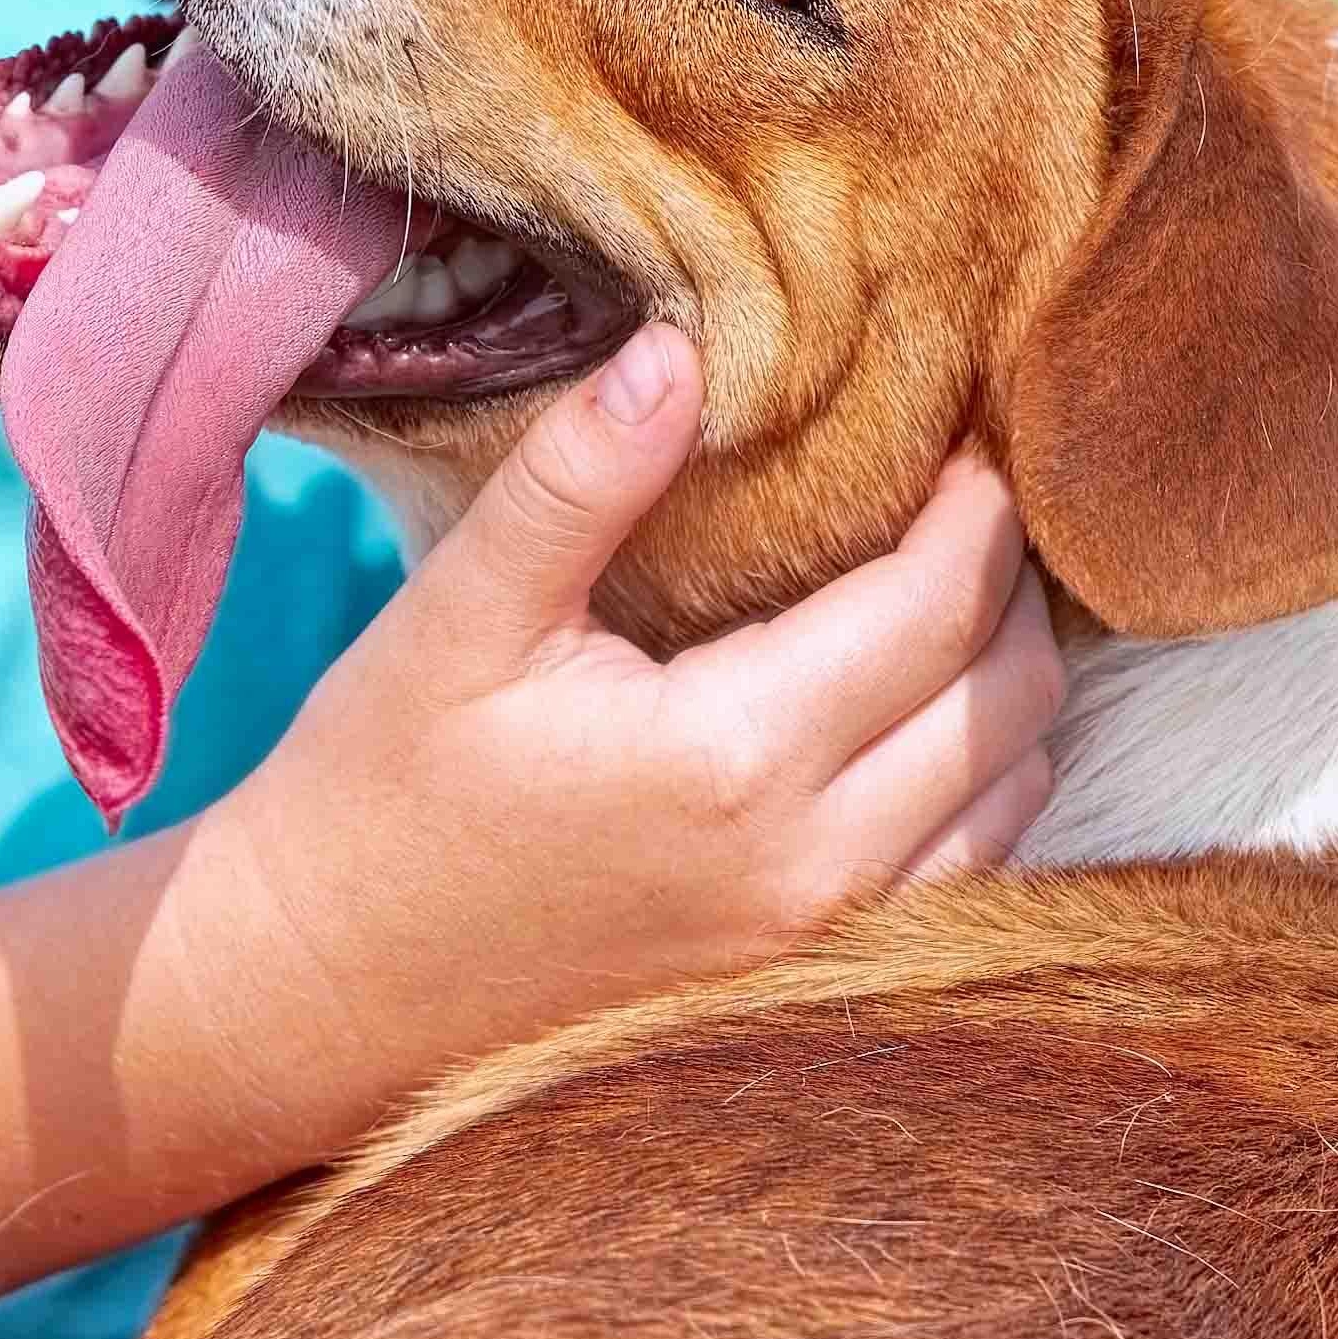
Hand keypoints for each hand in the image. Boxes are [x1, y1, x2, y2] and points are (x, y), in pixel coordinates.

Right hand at [169, 327, 1064, 1116]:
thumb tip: (679, 348)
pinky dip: (981, 778)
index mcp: (730, 756)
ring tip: (951, 592)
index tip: (967, 428)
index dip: (980, 503)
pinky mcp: (809, 980)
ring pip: (1017, 791)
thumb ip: (578, 480)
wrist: (320, 989)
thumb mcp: (458, 615)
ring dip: (1010, 686)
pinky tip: (918, 712)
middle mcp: (808, 862)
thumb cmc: (378, 792)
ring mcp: (820, 939)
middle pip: (1012, 700)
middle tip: (967, 498)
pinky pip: (973, 868)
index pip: (938, 603)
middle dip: (1016, 583)